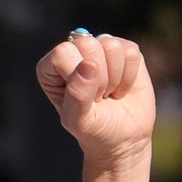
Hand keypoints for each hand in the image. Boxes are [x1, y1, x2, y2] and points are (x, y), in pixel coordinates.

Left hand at [35, 27, 156, 181]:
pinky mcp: (124, 50)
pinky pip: (130, 51)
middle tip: (98, 97)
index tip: (84, 98)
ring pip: (110, 45)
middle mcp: (75, 52)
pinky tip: (122, 87)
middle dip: (98, 77)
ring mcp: (100, 49)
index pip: (63, 53)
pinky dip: (129, 75)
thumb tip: (89, 64)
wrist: (123, 137)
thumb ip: (77, 94)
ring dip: (114, 77)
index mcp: (51, 67)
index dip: (78, 77)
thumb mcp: (79, 120)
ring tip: (108, 92)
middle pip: (87, 44)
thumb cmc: (94, 129)